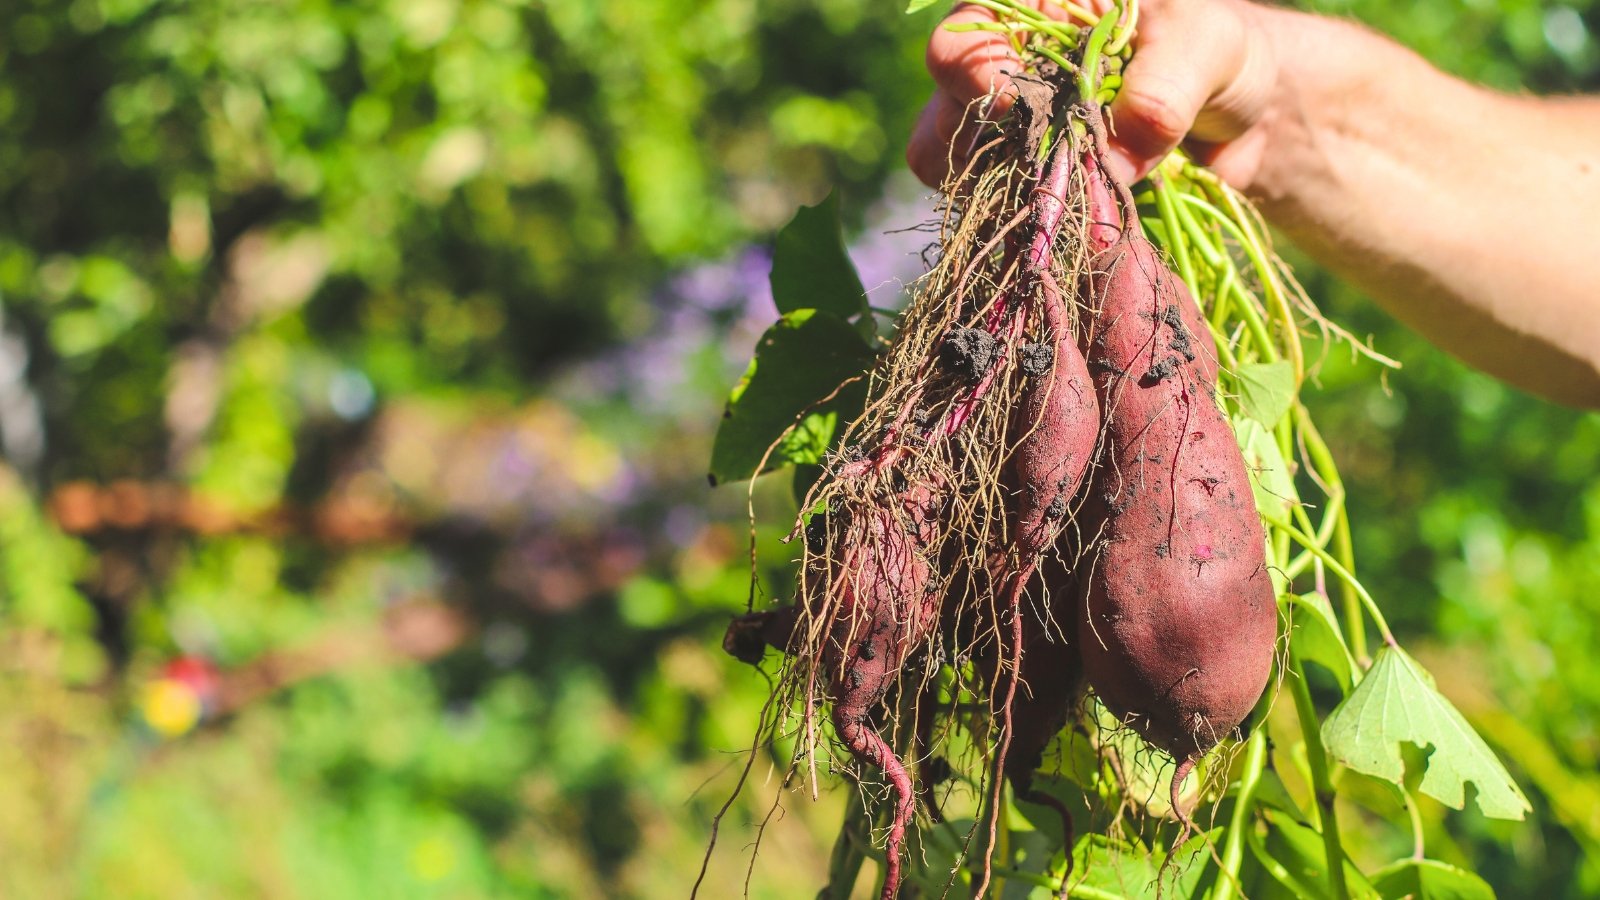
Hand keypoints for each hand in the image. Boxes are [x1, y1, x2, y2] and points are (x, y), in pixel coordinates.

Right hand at [907, 0, 1282, 189]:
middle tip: (1045, 163)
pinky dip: (1015, 221)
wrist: (1242, 114)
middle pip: (942, 109)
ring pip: (946, 164)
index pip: (965, 37)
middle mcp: (1003, 67)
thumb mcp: (1208, 46)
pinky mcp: (1023, 182)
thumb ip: (1165, 88)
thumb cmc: (1219, 51)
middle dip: (985, 144)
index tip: (1013, 108)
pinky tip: (1060, 218)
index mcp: (1033, 11)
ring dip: (993, 187)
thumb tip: (1111, 158)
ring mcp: (1006, 130)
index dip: (973, 74)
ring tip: (1057, 193)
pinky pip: (987, 208)